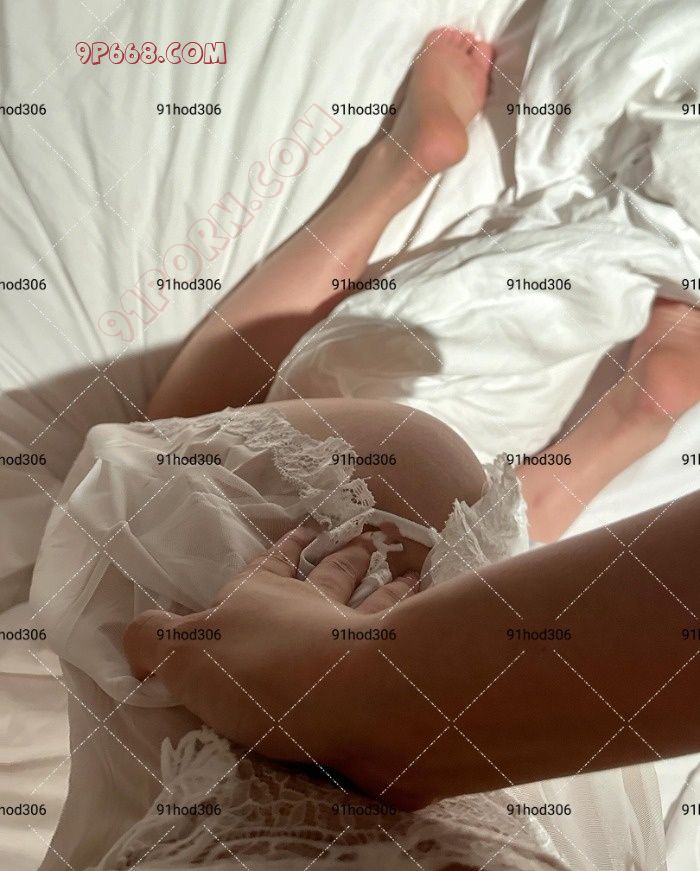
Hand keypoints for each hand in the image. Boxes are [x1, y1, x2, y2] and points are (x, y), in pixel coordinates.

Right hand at [123, 527, 417, 771]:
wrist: (337, 700)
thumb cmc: (257, 670)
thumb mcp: (184, 654)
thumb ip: (155, 640)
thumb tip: (131, 632)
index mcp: (264, 598)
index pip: (276, 562)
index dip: (290, 544)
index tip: (310, 524)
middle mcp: (316, 608)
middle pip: (335, 573)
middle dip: (349, 555)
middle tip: (370, 538)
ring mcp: (361, 634)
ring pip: (381, 600)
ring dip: (394, 585)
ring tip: (411, 570)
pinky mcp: (395, 669)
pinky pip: (414, 634)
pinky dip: (425, 618)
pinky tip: (439, 612)